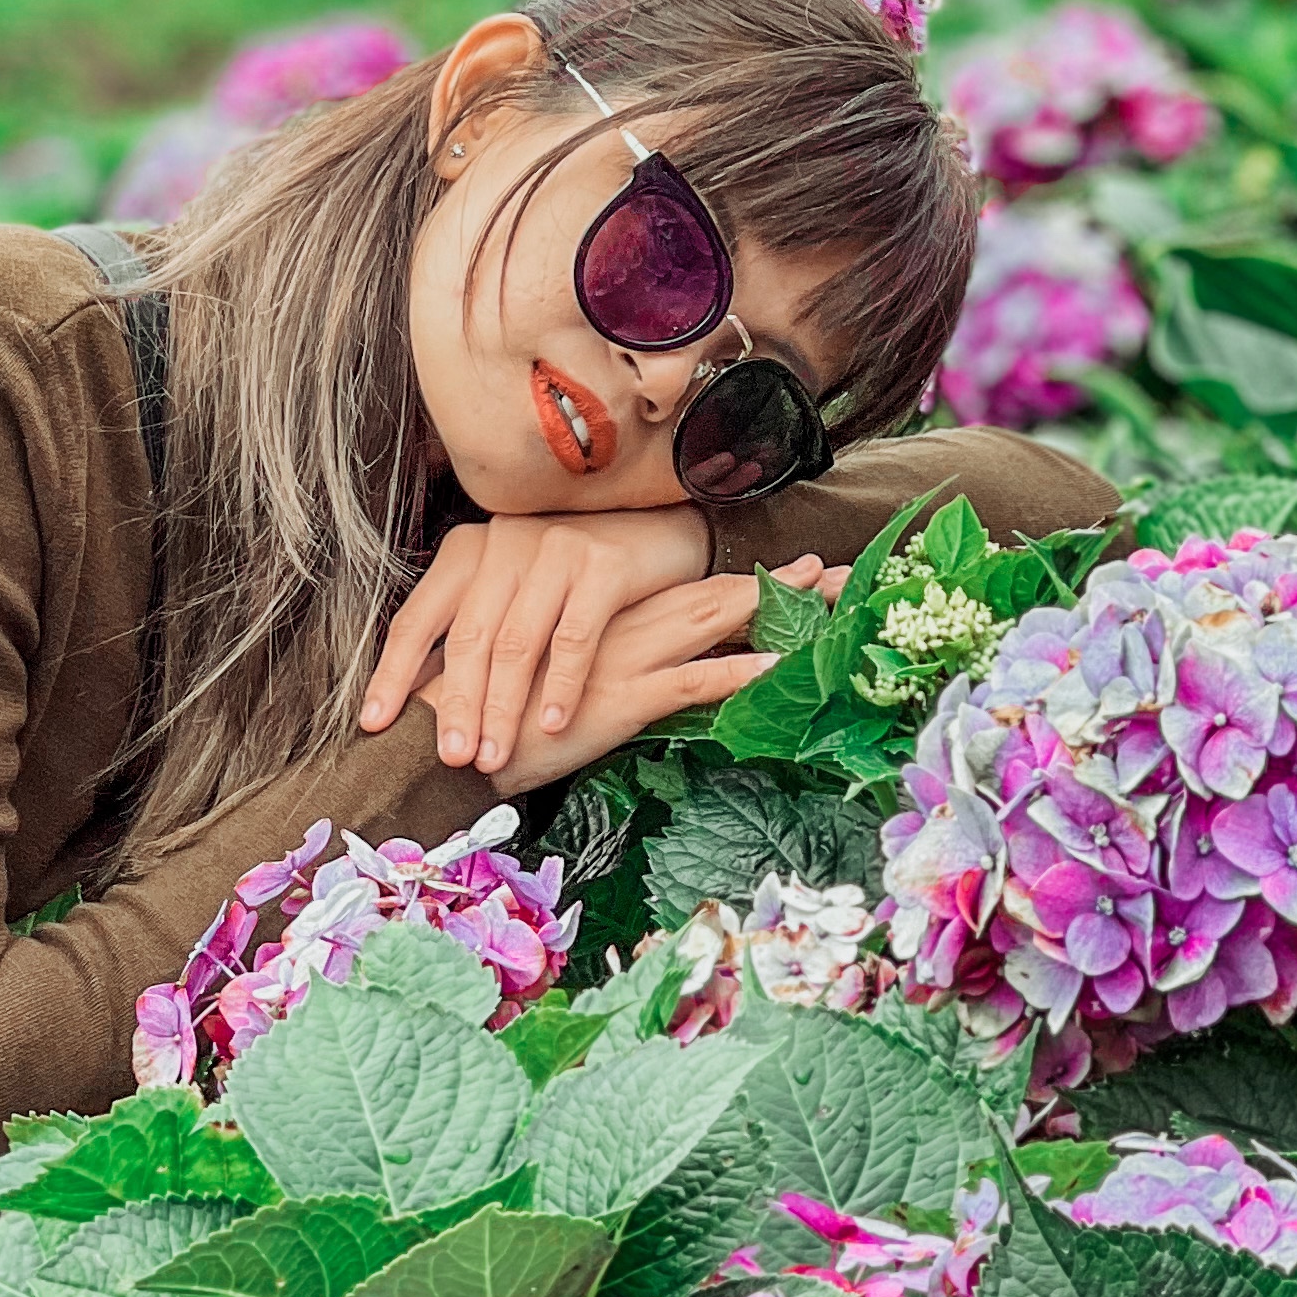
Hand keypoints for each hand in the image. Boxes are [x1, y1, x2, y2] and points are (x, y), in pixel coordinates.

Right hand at [521, 565, 846, 774]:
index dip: (750, 580)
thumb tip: (618, 667)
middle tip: (846, 572)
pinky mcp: (623, 696)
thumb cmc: (489, 706)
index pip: (692, 589)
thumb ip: (586, 662)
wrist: (450, 728)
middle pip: (720, 595)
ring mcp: (627, 656)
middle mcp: (625, 625)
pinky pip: (691, 680)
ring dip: (779, 610)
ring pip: (715, 620)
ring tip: (833, 596)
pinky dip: (737, 672)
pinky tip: (779, 667)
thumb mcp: (548, 676)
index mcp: (609, 617)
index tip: (802, 568)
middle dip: (787, 586)